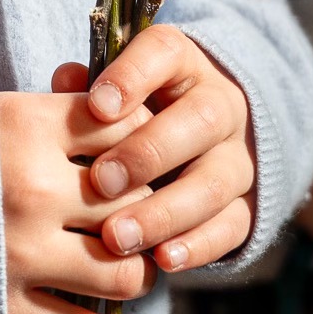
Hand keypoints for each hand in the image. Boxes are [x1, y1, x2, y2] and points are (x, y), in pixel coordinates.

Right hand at [0, 89, 158, 313]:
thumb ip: (42, 118)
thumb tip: (105, 119)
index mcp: (25, 127)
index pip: (124, 129)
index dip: (143, 137)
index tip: (140, 147)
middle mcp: (33, 190)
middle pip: (134, 199)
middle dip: (146, 204)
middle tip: (139, 206)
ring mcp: (21, 253)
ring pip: (123, 270)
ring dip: (134, 267)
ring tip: (125, 260)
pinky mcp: (5, 306)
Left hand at [49, 23, 254, 275]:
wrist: (198, 135)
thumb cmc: (134, 106)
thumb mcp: (113, 85)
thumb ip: (88, 85)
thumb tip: (66, 80)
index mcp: (182, 62)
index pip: (165, 53)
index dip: (132, 78)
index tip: (96, 108)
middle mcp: (220, 104)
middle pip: (199, 120)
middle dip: (147, 154)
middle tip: (101, 182)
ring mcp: (238, 157)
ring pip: (213, 182)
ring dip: (164, 212)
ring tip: (117, 236)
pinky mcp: (246, 205)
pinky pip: (230, 227)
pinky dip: (196, 246)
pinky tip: (161, 259)